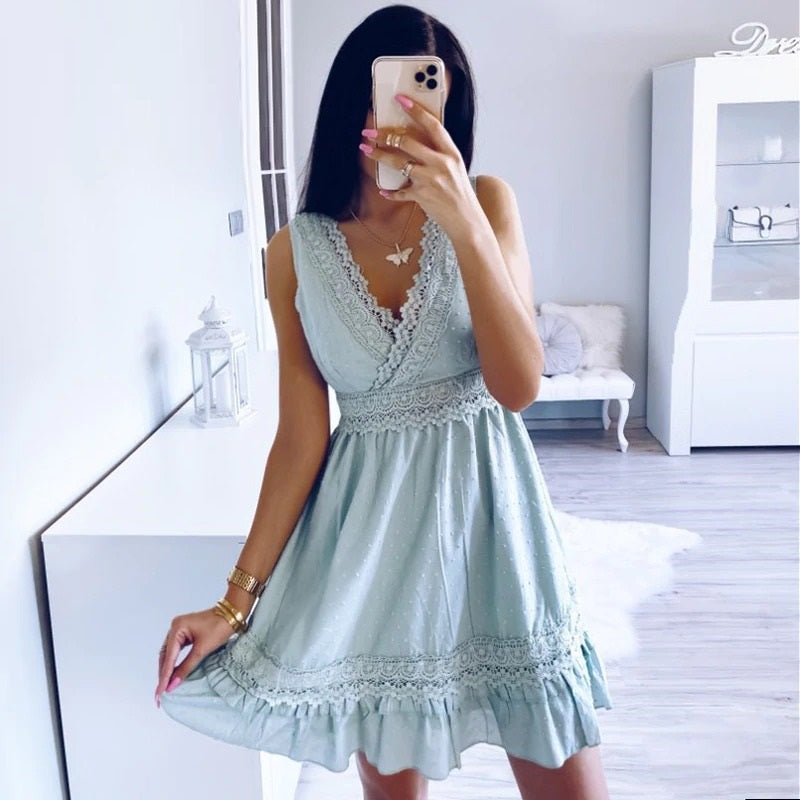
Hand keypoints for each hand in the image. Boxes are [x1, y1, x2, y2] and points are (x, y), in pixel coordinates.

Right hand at [154, 607, 234, 707]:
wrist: (231, 614)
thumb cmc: (219, 628)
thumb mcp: (202, 650)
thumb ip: (186, 667)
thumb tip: (173, 684)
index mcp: (177, 628)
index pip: (168, 657)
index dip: (165, 677)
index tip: (160, 693)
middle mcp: (174, 627)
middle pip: (165, 656)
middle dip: (163, 675)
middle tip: (159, 694)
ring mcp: (179, 629)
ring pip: (169, 654)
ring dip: (167, 670)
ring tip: (164, 687)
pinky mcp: (185, 633)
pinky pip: (175, 650)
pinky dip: (174, 662)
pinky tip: (172, 673)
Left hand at [359, 93, 481, 238]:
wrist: (467, 220)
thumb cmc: (460, 193)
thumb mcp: (456, 167)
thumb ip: (439, 153)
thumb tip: (416, 141)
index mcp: (451, 153)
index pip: (432, 125)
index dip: (416, 110)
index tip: (400, 99)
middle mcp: (441, 164)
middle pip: (408, 143)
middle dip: (385, 135)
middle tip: (370, 132)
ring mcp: (430, 180)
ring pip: (398, 163)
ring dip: (379, 155)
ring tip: (366, 150)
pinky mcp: (422, 196)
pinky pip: (400, 192)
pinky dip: (390, 192)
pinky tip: (383, 190)